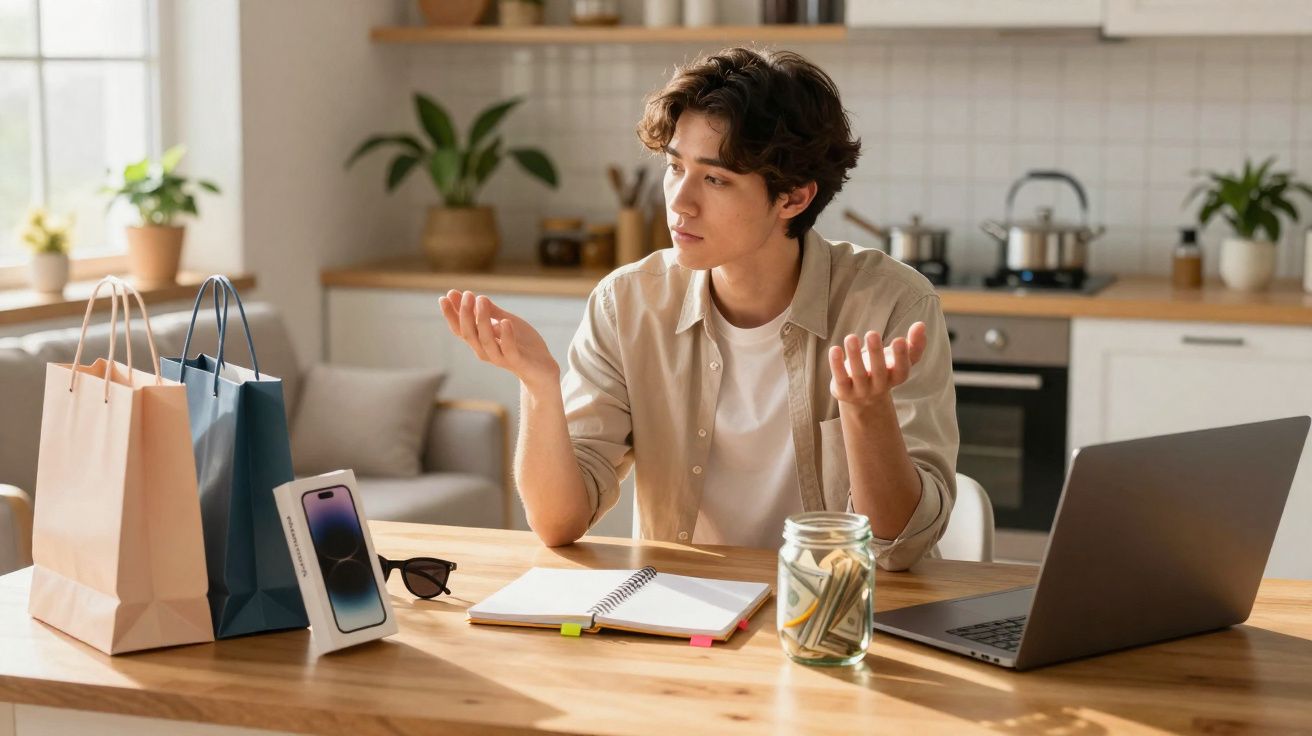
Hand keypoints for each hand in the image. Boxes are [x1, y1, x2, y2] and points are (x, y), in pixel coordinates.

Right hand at [438, 290, 559, 391]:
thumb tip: (474, 296)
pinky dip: (506, 336)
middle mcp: (486, 351)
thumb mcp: (507, 322)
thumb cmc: (523, 344)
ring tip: (481, 300)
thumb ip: (491, 312)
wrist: (543, 368)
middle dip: (465, 314)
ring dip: (482, 320)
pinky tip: (505, 321)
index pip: (460, 329)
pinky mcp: (517, 361)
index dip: (451, 314)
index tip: (446, 296)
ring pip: (485, 341)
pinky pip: (508, 349)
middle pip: (469, 334)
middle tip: (467, 295)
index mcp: (481, 341)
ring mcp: (501, 357)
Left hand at [828, 322, 927, 407]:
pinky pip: (840, 379)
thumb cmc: (884, 370)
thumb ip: (914, 344)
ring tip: (851, 337)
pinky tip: (835, 349)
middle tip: (872, 333)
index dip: (902, 357)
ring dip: (854, 355)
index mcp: (895, 377)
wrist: (862, 398)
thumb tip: (921, 324)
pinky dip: (837, 365)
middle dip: (876, 353)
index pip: (902, 370)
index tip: (900, 339)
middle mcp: (880, 386)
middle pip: (879, 372)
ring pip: (858, 374)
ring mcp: (861, 391)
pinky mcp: (843, 391)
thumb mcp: (899, 358)